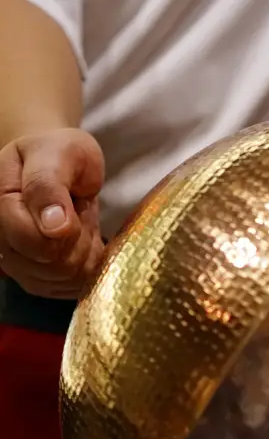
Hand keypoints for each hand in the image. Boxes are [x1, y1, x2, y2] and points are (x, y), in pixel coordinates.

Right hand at [0, 128, 104, 298]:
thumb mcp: (57, 153)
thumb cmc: (55, 154)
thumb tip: (54, 226)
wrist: (53, 164)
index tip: (71, 200)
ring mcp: (20, 268)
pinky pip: (78, 285)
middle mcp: (1, 245)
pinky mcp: (42, 282)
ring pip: (69, 278)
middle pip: (55, 266)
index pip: (35, 242)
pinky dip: (89, 262)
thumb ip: (49, 185)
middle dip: (78, 236)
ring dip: (86, 248)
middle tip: (77, 207)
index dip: (66, 228)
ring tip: (76, 219)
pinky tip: (80, 238)